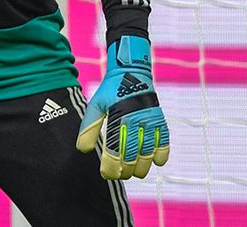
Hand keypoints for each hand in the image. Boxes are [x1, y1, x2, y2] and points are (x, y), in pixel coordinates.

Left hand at [76, 35, 170, 178]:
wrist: (132, 71)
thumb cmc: (111, 91)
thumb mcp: (96, 105)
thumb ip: (88, 127)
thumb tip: (82, 150)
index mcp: (118, 116)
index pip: (113, 149)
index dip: (110, 165)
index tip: (106, 174)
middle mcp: (136, 120)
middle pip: (131, 154)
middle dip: (125, 169)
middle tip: (119, 175)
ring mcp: (150, 120)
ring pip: (148, 152)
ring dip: (142, 166)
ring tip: (135, 173)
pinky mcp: (160, 120)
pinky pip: (164, 141)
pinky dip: (162, 154)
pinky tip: (156, 162)